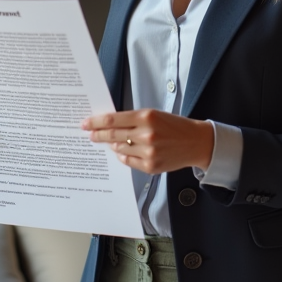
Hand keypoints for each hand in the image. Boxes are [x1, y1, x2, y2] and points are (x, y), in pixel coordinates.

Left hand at [80, 109, 213, 174]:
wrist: (195, 142)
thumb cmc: (174, 126)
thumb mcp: (154, 115)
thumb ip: (132, 119)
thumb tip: (108, 126)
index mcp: (147, 117)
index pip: (113, 120)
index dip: (96, 122)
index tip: (85, 123)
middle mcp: (147, 134)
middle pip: (113, 135)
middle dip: (98, 135)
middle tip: (90, 134)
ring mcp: (148, 152)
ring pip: (119, 149)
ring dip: (113, 145)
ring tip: (113, 142)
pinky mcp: (150, 166)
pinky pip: (127, 161)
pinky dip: (123, 155)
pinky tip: (125, 151)